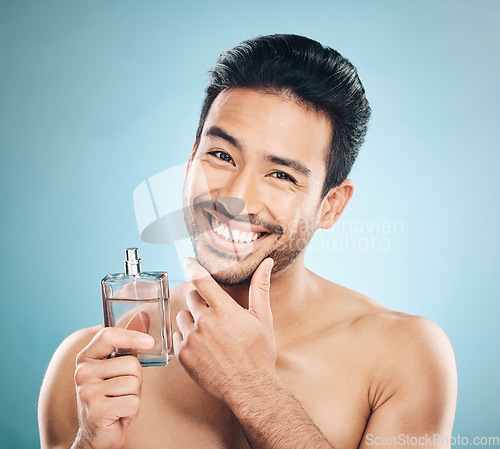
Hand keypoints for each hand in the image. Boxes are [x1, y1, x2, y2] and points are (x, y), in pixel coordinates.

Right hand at [73, 315, 153, 448]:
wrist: (96, 434)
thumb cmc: (110, 396)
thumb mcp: (116, 367)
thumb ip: (128, 343)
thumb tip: (143, 315)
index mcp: (86, 357)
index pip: (108, 335)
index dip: (132, 336)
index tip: (149, 342)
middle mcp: (82, 372)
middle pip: (131, 363)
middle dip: (136, 379)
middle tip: (123, 390)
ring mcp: (87, 392)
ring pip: (134, 383)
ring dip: (135, 395)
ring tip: (120, 401)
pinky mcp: (97, 411)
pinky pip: (133, 402)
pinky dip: (133, 411)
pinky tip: (119, 414)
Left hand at [173, 257, 276, 405]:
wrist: (250, 388)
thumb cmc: (259, 353)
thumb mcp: (262, 318)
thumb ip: (260, 287)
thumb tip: (267, 262)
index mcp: (224, 310)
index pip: (201, 279)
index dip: (193, 266)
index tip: (188, 260)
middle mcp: (204, 322)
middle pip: (191, 296)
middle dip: (200, 298)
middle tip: (212, 310)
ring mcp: (192, 339)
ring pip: (182, 316)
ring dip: (192, 318)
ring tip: (208, 330)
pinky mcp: (183, 355)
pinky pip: (177, 336)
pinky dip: (186, 337)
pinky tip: (202, 345)